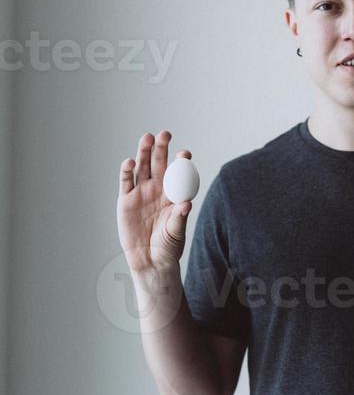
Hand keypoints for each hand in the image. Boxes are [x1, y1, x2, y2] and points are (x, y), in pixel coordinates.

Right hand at [116, 131, 192, 272]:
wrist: (150, 260)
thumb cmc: (168, 246)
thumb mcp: (176, 231)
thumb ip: (179, 216)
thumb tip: (186, 203)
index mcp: (173, 192)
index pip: (178, 172)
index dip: (181, 161)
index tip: (185, 153)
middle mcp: (157, 188)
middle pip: (159, 163)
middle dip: (161, 148)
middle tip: (165, 134)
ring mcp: (141, 193)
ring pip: (142, 167)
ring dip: (144, 153)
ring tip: (147, 138)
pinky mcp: (125, 200)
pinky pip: (126, 182)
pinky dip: (127, 171)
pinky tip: (129, 162)